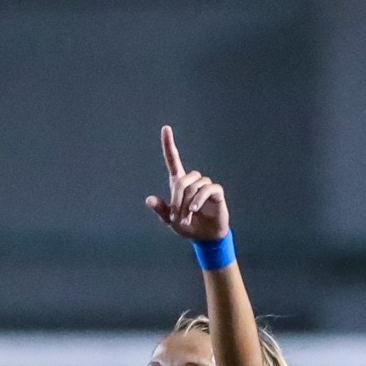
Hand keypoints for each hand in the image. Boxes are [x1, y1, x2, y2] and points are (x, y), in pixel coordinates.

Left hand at [145, 125, 228, 241]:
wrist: (205, 237)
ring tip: (187, 218)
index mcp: (179, 184)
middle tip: (176, 217)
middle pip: (182, 180)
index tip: (166, 128)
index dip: (169, 145)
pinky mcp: (216, 193)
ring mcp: (205, 186)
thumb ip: (161, 209)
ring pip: (194, 186)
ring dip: (188, 203)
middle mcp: (192, 181)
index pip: (173, 160)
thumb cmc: (188, 226)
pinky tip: (195, 209)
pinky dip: (199, 199)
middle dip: (177, 199)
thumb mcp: (171, 220)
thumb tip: (148, 199)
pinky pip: (207, 189)